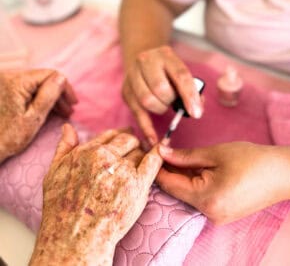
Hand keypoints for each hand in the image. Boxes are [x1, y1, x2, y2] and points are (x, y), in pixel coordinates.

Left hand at [0, 69, 76, 162]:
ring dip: (50, 96)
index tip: (74, 103)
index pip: (50, 74)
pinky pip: (27, 89)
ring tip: (61, 112)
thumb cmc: (8, 137)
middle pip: (43, 78)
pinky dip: (39, 98)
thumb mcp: (34, 118)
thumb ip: (49, 95)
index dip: (65, 88)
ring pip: (36, 84)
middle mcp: (8, 77)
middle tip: (69, 111)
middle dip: (58, 94)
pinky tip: (47, 109)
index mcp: (16, 82)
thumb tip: (62, 78)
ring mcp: (5, 83)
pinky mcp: (4, 90)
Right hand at [30, 125, 162, 265]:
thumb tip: (68, 127)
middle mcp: (106, 157)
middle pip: (127, 139)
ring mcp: (123, 170)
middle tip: (133, 150)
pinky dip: (157, 154)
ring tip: (138, 164)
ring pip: (139, 151)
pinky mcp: (138, 184)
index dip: (117, 137)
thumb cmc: (61, 206)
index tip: (122, 139)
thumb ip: (64, 147)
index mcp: (88, 151)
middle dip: (131, 143)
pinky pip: (153, 161)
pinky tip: (159, 151)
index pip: (110, 134)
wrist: (75, 235)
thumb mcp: (54, 172)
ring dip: (140, 155)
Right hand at [122, 45, 202, 144]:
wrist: (143, 61)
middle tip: (173, 102)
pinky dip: (146, 128)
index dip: (189, 96)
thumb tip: (196, 110)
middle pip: (160, 89)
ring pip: (147, 100)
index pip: (180, 75)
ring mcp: (132, 76)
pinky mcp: (126, 92)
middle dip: (170, 101)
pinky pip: (137, 113)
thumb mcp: (180, 72)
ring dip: (160, 108)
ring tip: (163, 105)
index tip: (196, 113)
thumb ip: (192, 89)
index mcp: (165, 55)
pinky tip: (153, 140)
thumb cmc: (167, 71)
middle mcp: (146, 61)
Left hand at [157, 142, 289, 223]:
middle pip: (177, 190)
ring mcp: (216, 215)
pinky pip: (199, 196)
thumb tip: (162, 152)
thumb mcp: (215, 154)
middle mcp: (208, 213)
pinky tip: (189, 167)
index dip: (157, 167)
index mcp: (206, 199)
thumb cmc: (252, 160)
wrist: (283, 173)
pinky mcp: (222, 212)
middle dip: (168, 170)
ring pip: (188, 192)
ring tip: (173, 155)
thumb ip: (185, 156)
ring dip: (180, 175)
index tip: (149, 152)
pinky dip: (192, 182)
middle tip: (160, 151)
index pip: (169, 184)